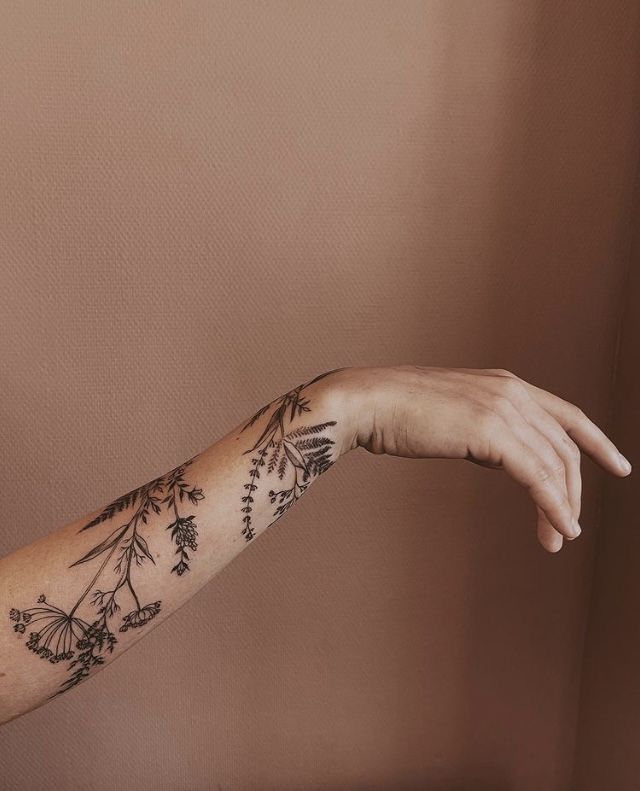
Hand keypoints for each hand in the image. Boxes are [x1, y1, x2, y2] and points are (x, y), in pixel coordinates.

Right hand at [330, 365, 631, 552]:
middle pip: (565, 445)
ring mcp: (502, 409)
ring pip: (555, 464)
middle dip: (574, 489)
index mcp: (505, 384)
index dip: (597, 441)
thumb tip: (505, 456)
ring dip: (562, 505)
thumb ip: (486, 430)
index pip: (567, 413)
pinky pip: (537, 476)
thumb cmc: (399, 412)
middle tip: (570, 526)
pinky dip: (553, 505)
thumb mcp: (455, 415)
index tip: (618, 465)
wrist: (368, 402)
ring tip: (560, 537)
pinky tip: (560, 528)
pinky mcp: (491, 432)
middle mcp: (512, 391)